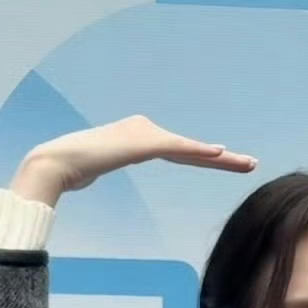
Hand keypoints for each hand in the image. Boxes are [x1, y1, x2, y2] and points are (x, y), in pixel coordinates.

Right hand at [10, 115, 257, 206]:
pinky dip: (198, 151)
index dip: (207, 161)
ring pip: (191, 148)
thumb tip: (90, 176)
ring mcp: (145, 134)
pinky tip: (220, 153)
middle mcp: (146, 130)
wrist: (56, 163)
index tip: (229, 165)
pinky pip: (177, 148)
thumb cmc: (71, 169)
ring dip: (222, 158)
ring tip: (248, 163)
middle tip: (251, 164)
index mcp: (140, 138)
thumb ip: (100, 169)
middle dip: (224, 159)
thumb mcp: (94, 172)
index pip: (182, 153)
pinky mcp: (143, 141)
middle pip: (192, 150)